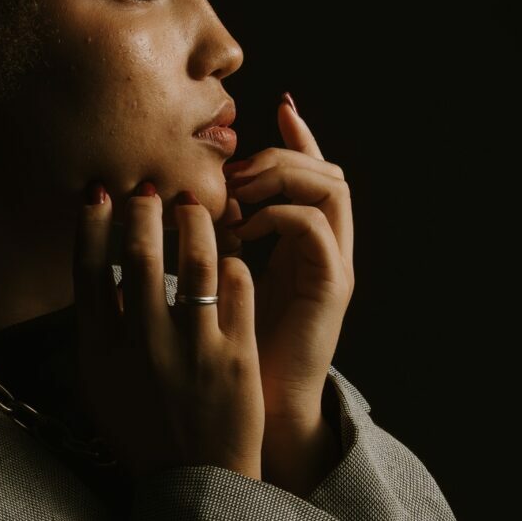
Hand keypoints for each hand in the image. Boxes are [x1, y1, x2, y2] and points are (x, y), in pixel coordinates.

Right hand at [73, 181, 265, 482]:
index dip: (92, 224)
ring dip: (195, 223)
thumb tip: (101, 271)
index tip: (100, 194)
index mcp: (102, 351)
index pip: (89, 270)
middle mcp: (144, 344)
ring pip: (198, 261)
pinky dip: (232, 262)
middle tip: (152, 187)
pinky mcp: (237, 357)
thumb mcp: (101, 384)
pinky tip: (229, 253)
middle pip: (142, 254)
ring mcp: (193, 350)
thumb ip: (96, 329)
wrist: (195, 481)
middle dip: (146, 208)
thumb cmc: (143, 429)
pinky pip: (238, 288)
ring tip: (194, 207)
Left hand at [217, 97, 353, 429]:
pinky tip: (245, 228)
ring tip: (239, 190)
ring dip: (282, 176)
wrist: (255, 414)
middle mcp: (327, 251)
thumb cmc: (228, 355)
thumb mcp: (218, 282)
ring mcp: (334, 267)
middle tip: (238, 164)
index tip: (270, 106)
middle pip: (328, 171)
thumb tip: (188, 200)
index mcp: (303, 246)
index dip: (295, 137)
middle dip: (283, 154)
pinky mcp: (329, 287)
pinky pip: (314, 227)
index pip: (310, 175)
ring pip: (331, 188)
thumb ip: (218, 240)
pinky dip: (279, 214)